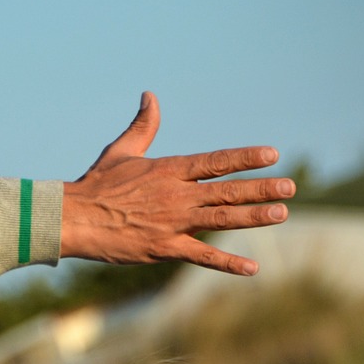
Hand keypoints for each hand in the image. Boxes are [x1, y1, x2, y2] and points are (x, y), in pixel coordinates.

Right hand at [61, 91, 295, 275]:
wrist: (73, 218)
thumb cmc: (96, 185)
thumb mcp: (121, 151)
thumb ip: (143, 126)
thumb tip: (150, 95)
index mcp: (168, 170)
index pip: (215, 162)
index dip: (244, 158)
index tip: (271, 154)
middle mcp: (176, 195)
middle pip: (227, 190)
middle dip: (261, 188)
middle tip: (290, 187)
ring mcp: (172, 222)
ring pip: (221, 218)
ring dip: (254, 216)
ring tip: (282, 213)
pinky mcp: (164, 248)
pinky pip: (202, 256)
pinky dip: (228, 263)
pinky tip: (253, 268)